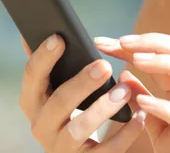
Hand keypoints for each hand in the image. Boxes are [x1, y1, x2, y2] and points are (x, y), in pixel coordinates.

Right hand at [18, 34, 146, 152]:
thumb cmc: (67, 112)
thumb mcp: (52, 90)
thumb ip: (47, 65)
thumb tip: (30, 29)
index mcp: (32, 102)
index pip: (32, 76)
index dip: (43, 56)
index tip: (60, 37)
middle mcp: (41, 125)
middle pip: (58, 103)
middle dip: (81, 83)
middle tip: (104, 64)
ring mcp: (61, 147)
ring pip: (79, 129)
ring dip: (103, 108)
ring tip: (124, 91)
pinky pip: (106, 151)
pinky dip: (125, 134)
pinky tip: (140, 116)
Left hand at [95, 33, 169, 152]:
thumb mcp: (154, 122)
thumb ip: (142, 98)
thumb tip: (123, 74)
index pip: (165, 54)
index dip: (137, 44)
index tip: (105, 42)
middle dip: (156, 42)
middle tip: (123, 42)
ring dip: (167, 63)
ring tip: (137, 60)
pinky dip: (166, 108)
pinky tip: (143, 102)